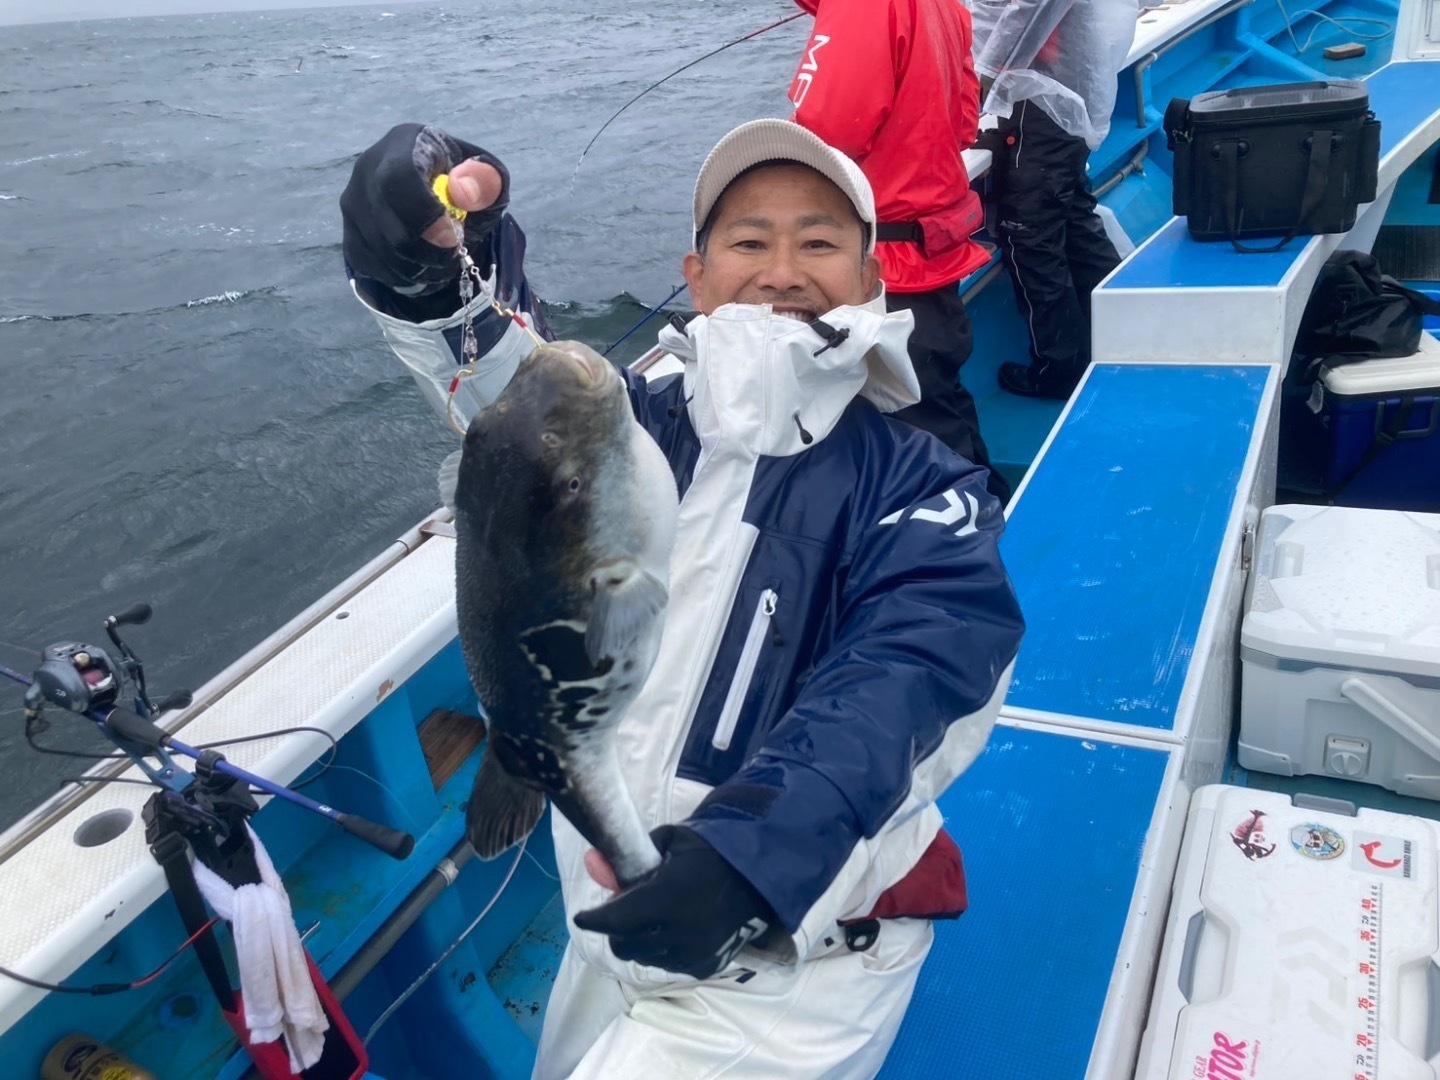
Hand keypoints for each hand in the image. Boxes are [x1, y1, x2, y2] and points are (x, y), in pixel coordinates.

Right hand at [339, 123, 509, 291]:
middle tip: (453, 255)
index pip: (399, 178)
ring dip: (417, 268)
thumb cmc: (464, 185)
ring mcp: (352, 203)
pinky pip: (370, 265)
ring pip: (379, 251)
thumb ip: (484, 181)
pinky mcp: (348, 233)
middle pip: (386, 223)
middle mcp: (367, 169)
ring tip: (441, 261)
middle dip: (426, 251)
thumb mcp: (486, 178)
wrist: (437, 194)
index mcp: (404, 144)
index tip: (452, 239)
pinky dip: (400, 277)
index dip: (425, 215)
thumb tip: (463, 191)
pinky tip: (421, 268)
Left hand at [572, 825, 773, 979]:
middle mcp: (679, 931)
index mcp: (668, 897)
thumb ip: (629, 857)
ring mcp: (692, 953)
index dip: (593, 920)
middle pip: (623, 943)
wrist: (759, 879)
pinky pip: (667, 964)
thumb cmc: (711, 854)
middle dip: (616, 928)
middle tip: (625, 909)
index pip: (615, 919)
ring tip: (652, 918)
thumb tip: (591, 862)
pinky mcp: (703, 965)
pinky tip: (673, 930)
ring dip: (638, 940)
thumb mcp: (670, 841)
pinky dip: (662, 950)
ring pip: (643, 956)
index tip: (581, 918)